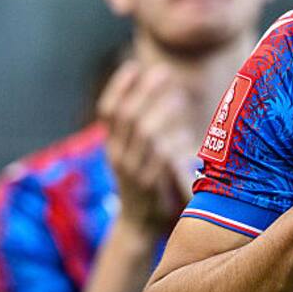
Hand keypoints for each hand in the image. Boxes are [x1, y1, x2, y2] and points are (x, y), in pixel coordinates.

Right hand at [99, 61, 193, 233]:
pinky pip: (159, 158)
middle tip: (163, 71)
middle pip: (126, 116)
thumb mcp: (137, 156)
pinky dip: (172, 141)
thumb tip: (166, 96)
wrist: (138, 226)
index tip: (134, 65)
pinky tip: (184, 131)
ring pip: (143, 135)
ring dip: (161, 111)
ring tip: (178, 96)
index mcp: (112, 145)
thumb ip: (144, 132)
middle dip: (144, 91)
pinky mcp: (148, 184)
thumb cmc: (145, 184)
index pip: (108, 110)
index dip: (119, 86)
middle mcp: (117, 155)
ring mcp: (131, 170)